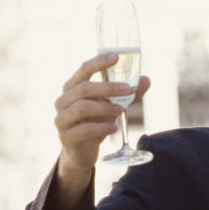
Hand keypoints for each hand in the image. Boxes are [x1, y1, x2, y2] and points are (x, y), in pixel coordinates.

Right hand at [54, 52, 150, 183]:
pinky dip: (101, 127)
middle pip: (84, 88)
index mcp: (72, 89)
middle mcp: (63, 101)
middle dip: (108, 87)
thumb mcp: (112, 106)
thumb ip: (127, 94)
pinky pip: (83, 129)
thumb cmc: (95, 123)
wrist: (81, 152)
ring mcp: (62, 119)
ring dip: (105, 107)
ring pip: (82, 108)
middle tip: (128, 89)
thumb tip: (146, 79)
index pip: (83, 70)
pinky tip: (114, 127)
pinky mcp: (66, 138)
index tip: (117, 57)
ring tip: (122, 109)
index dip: (99, 62)